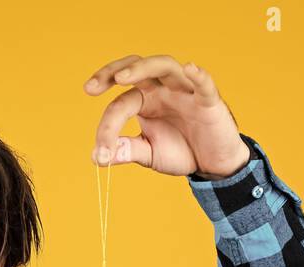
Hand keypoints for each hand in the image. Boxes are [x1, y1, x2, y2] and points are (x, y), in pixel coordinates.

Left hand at [83, 54, 251, 179]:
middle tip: (91, 87)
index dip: (107, 127)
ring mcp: (184, 90)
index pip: (120, 104)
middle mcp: (161, 89)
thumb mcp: (149, 154)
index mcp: (144, 100)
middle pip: (136, 68)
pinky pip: (204, 84)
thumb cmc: (181, 151)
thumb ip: (126, 151)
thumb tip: (97, 158)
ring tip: (121, 78)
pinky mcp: (208, 100)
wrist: (212, 164)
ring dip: (142, 68)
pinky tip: (190, 68)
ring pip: (163, 65)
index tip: (100, 154)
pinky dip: (198, 75)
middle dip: (111, 72)